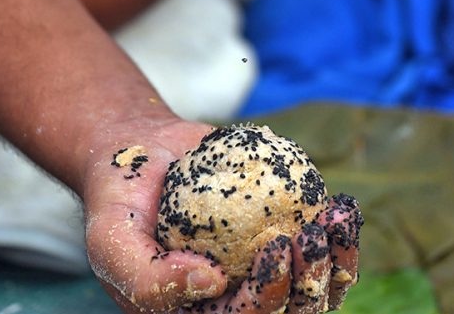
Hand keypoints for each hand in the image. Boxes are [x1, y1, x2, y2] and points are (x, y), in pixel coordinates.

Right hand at [83, 118, 361, 312]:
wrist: (139, 156)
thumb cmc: (119, 202)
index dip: (270, 293)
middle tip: (308, 235)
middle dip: (310, 282)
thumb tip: (211, 284)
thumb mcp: (111, 239)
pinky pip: (325, 255)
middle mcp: (235, 304)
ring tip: (335, 220)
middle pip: (290, 313)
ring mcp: (265, 274)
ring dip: (336, 263)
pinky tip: (341, 208)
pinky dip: (341, 237)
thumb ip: (147, 276)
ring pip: (317, 292)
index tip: (276, 244)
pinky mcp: (285, 242)